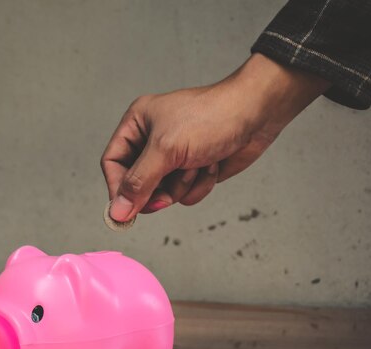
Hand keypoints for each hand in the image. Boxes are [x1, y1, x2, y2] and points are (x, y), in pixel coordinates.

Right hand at [101, 53, 329, 221]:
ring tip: (198, 164)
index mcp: (137, 124)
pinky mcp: (194, 169)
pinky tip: (211, 165)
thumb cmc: (211, 117)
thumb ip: (138, 183)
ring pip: (163, 193)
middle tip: (167, 194)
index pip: (112, 162)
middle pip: (137, 183)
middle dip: (157, 190)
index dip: (117, 187)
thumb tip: (117, 211)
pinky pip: (185, 194)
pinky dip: (199, 185)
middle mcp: (152, 141)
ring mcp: (174, 157)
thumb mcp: (166, 149)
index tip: (126, 209)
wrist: (257, 115)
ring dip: (182, 185)